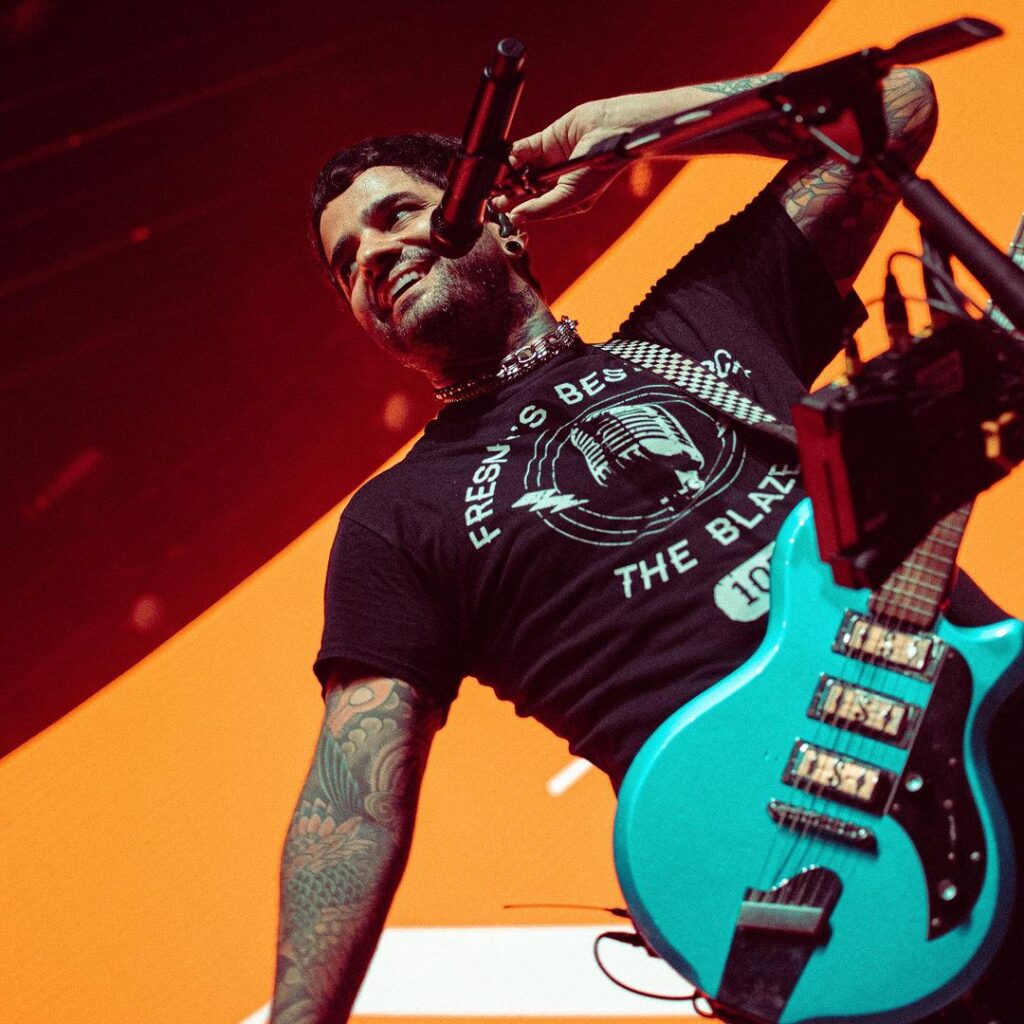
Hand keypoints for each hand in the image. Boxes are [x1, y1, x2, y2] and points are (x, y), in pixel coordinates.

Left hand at [491, 98, 629, 223]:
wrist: (615, 130)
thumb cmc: (600, 168)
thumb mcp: (571, 195)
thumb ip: (542, 208)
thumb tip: (516, 218)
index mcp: (565, 200)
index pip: (535, 208)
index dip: (517, 210)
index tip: (501, 211)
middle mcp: (556, 181)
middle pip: (525, 189)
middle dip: (509, 193)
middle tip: (491, 196)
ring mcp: (551, 160)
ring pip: (522, 169)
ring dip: (509, 173)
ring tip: (497, 178)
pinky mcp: (547, 139)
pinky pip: (526, 148)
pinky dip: (516, 153)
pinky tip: (510, 158)